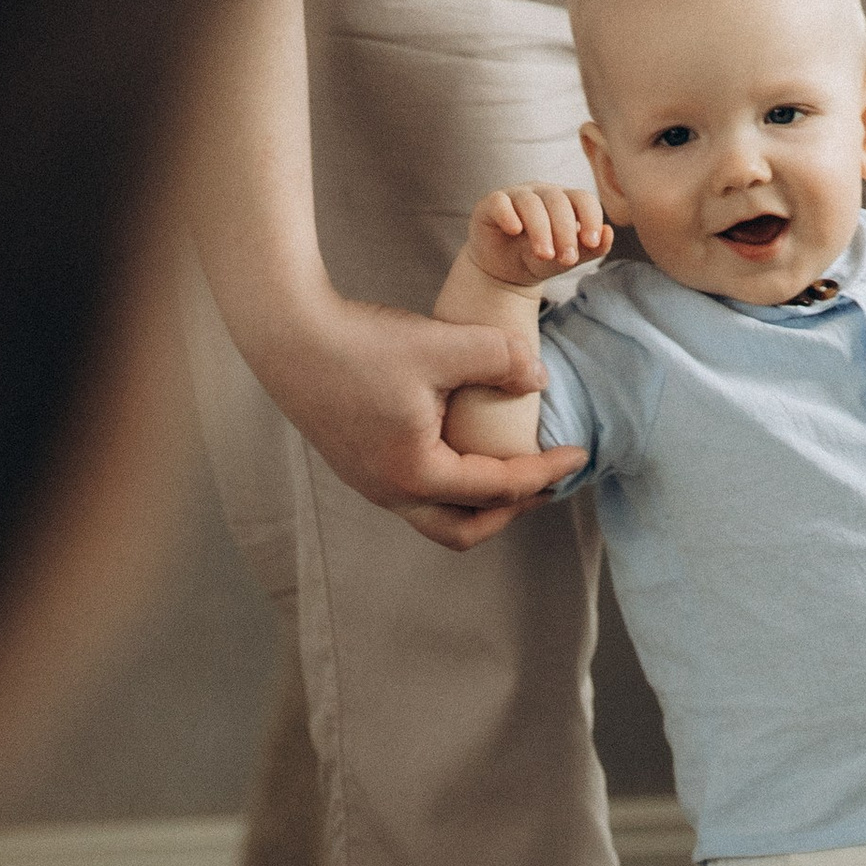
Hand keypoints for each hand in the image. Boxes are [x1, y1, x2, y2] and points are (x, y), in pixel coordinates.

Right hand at [264, 287, 584, 550]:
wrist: (287, 334)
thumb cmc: (360, 341)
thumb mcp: (441, 344)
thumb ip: (500, 359)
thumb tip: (541, 380)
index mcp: (416, 474)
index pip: (499, 489)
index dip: (546, 472)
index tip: (579, 453)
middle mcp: (391, 492)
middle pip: (464, 530)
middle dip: (511, 512)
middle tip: (545, 482)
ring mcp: (370, 483)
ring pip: (435, 517)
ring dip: (477, 503)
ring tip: (508, 471)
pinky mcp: (358, 465)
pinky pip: (415, 494)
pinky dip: (450, 485)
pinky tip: (462, 447)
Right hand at [463, 182, 611, 289]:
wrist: (503, 271)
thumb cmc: (537, 258)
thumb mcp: (565, 259)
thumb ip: (589, 250)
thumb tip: (608, 234)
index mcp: (566, 202)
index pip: (583, 199)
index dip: (590, 218)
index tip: (591, 242)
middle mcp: (543, 193)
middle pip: (558, 201)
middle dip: (565, 231)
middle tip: (567, 259)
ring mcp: (516, 196)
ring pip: (531, 203)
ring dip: (540, 229)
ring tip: (544, 255)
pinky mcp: (492, 204)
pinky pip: (500, 202)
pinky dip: (508, 215)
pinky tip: (514, 231)